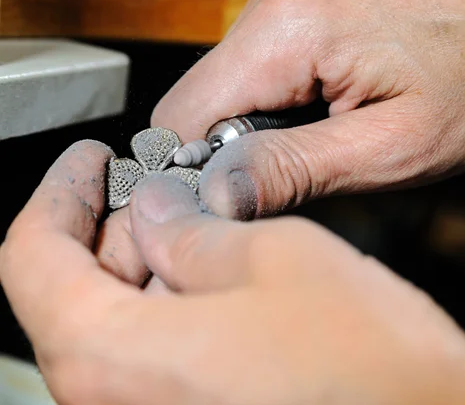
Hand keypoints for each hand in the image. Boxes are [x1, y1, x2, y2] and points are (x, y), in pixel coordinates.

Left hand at [0, 141, 464, 404]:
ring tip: (202, 227)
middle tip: (164, 190)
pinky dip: (170, 307)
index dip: (58, 194)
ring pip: (114, 326)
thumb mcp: (274, 257)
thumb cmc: (369, 366)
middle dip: (115, 230)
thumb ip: (194, 229)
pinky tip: (219, 279)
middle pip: (73, 294)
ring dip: (146, 268)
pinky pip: (153, 359)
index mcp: (117, 358)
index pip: (32, 259)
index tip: (89, 161)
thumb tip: (161, 212)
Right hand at [153, 0, 464, 219]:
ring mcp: (288, 6)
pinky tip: (321, 123)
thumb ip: (293, 170)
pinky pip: (259, 74)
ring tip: (318, 149)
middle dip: (226, 153)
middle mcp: (278, 5)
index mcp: (291, 32)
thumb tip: (214, 195)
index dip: (190, 171)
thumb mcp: (387, 150)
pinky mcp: (304, 17)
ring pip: (227, 90)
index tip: (223, 206)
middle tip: (287, 182)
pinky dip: (276, 111)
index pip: (182, 113)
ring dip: (254, 133)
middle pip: (199, 100)